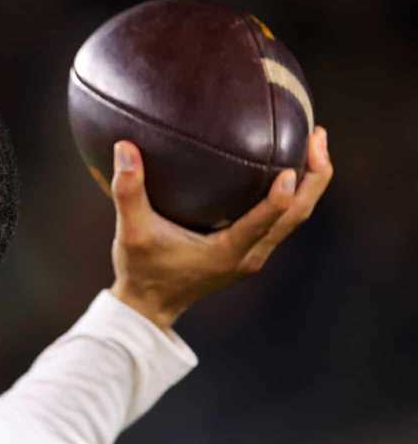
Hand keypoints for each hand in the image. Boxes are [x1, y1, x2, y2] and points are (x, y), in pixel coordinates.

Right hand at [108, 126, 332, 329]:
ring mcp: (252, 256)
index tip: (292, 162)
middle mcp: (248, 256)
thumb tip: (125, 148)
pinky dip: (291, 195)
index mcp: (227, 252)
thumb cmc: (141, 272)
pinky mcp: (248, 253)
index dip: (283, 193)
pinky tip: (284, 168)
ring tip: (312, 144)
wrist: (148, 307)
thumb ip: (128, 191)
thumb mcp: (131, 232)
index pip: (266, 220)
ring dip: (309, 183)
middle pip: (298, 215)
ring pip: (295, 218)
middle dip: (315, 176)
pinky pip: (282, 221)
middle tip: (317, 136)